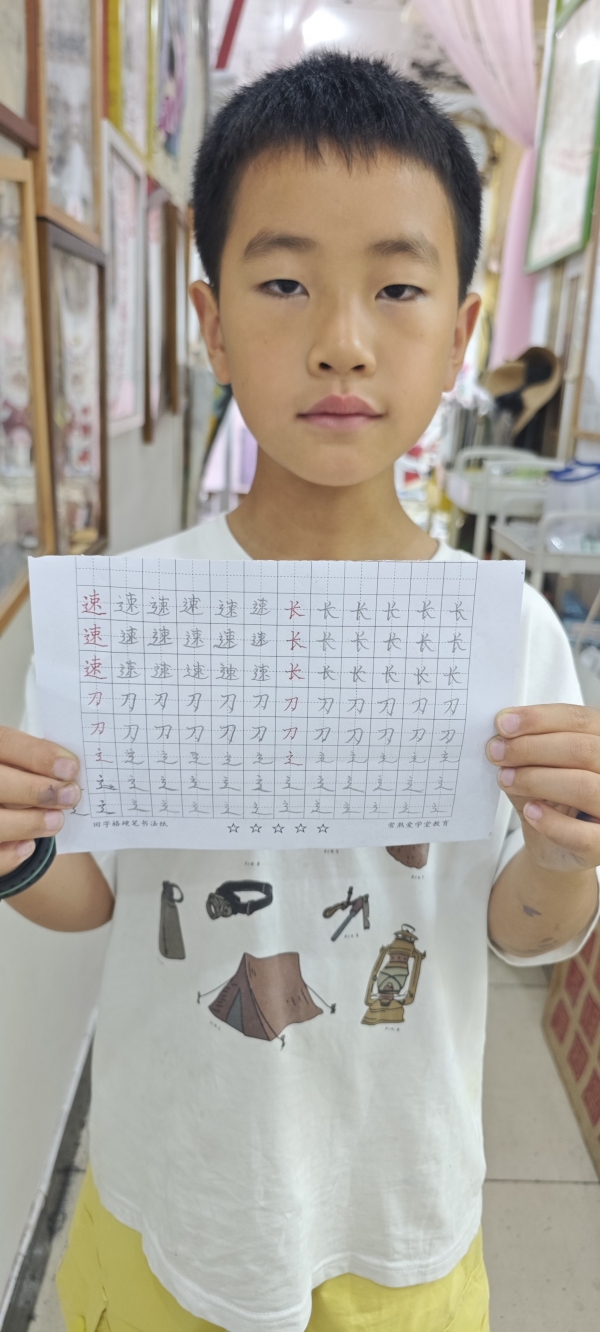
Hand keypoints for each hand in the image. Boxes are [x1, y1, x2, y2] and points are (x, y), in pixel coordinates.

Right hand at [0, 727, 80, 878]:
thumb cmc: (8, 779)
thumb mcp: (15, 762)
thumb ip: (34, 763)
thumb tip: (69, 773)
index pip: (6, 743)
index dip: (37, 755)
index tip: (70, 768)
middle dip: (37, 790)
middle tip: (70, 796)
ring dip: (28, 822)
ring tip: (56, 821)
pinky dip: (9, 854)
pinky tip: (28, 846)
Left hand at [486, 705, 599, 874]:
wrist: (554, 846)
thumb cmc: (550, 798)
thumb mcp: (538, 765)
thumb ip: (528, 745)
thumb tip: (505, 729)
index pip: (579, 719)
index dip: (539, 719)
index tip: (504, 723)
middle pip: (581, 749)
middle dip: (531, 748)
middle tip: (497, 752)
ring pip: (584, 787)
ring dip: (536, 780)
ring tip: (506, 779)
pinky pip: (582, 834)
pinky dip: (551, 822)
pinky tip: (530, 812)